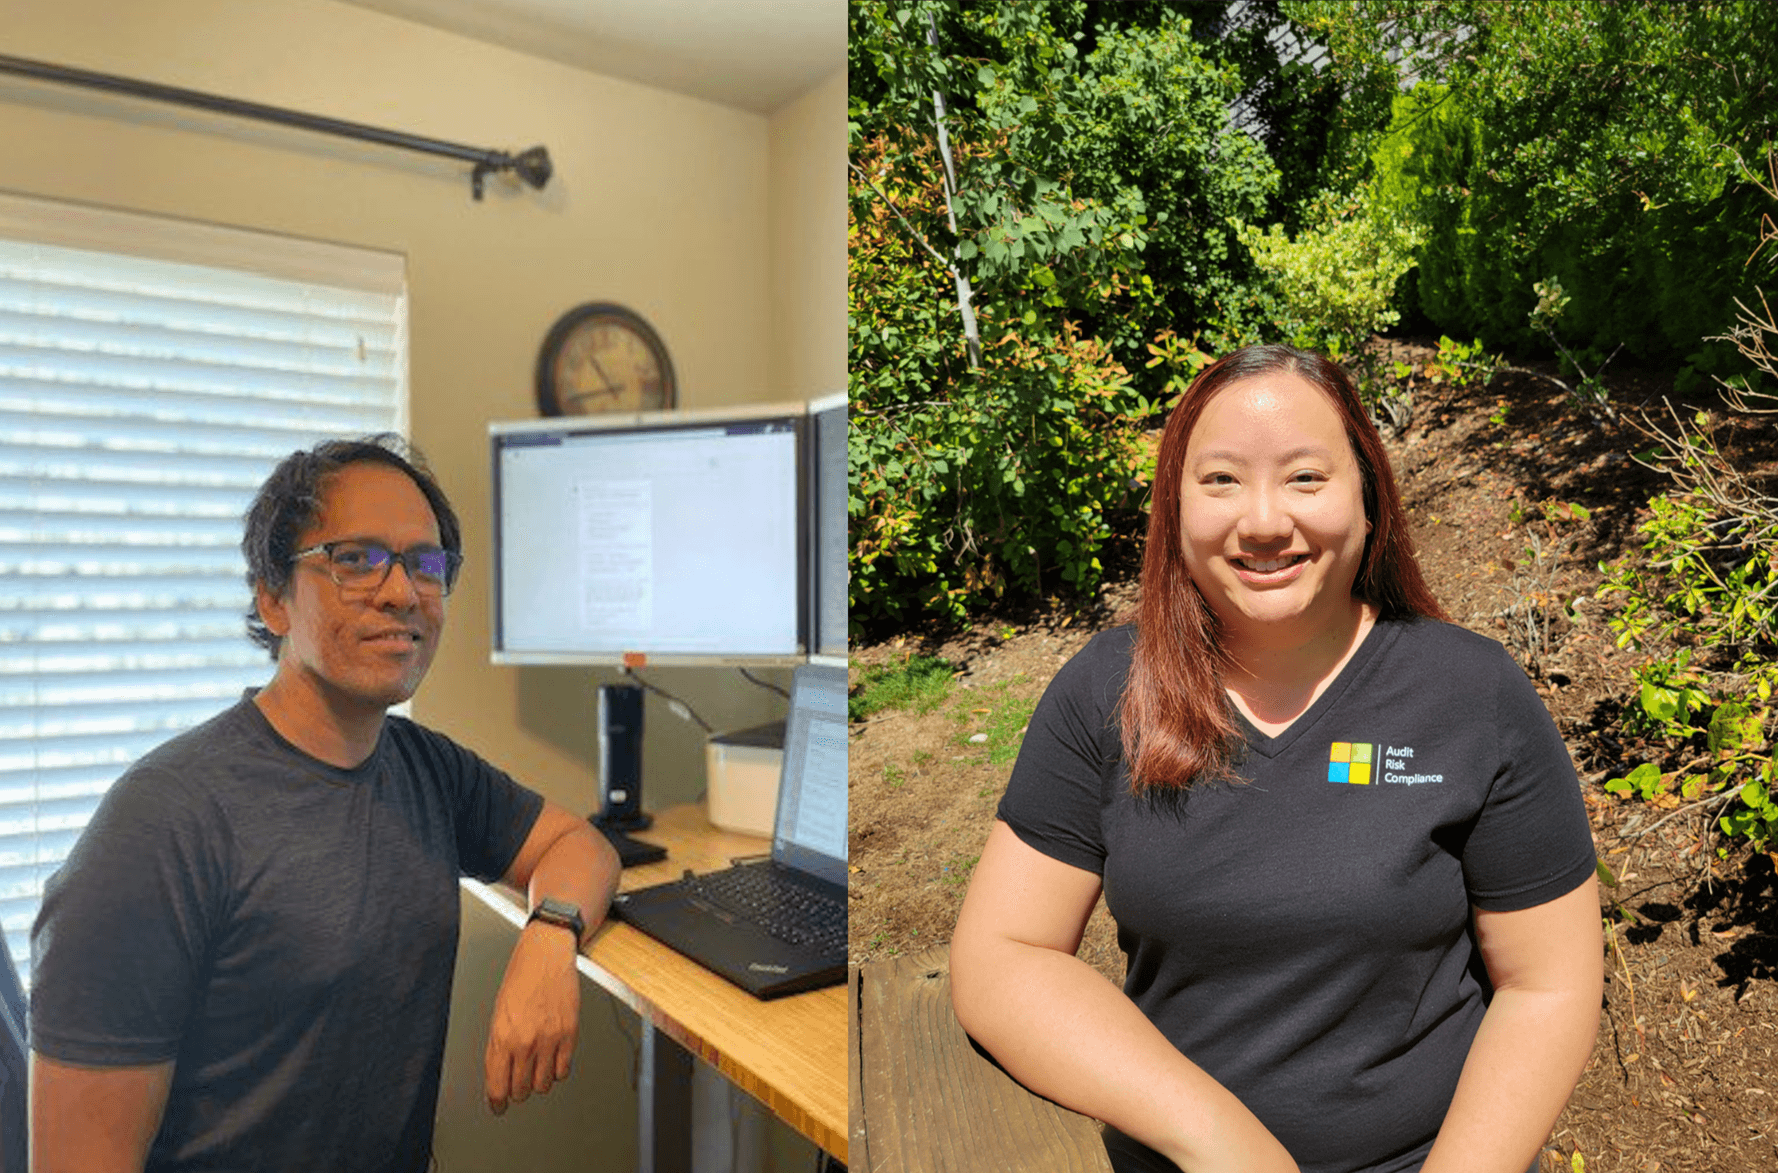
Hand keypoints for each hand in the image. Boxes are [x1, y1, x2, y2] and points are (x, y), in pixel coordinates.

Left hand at [485, 920, 580, 1113]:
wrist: (546, 955)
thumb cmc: (520, 979)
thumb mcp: (498, 1015)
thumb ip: (499, 1047)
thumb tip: (499, 1075)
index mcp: (502, 1037)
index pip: (497, 1086)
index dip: (497, 1103)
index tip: (498, 1106)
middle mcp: (525, 1042)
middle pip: (521, 1090)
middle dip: (517, 1091)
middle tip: (517, 1085)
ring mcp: (550, 1039)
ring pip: (543, 1085)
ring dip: (538, 1082)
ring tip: (536, 1069)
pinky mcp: (570, 1034)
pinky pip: (563, 1070)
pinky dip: (557, 1070)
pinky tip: (552, 1060)